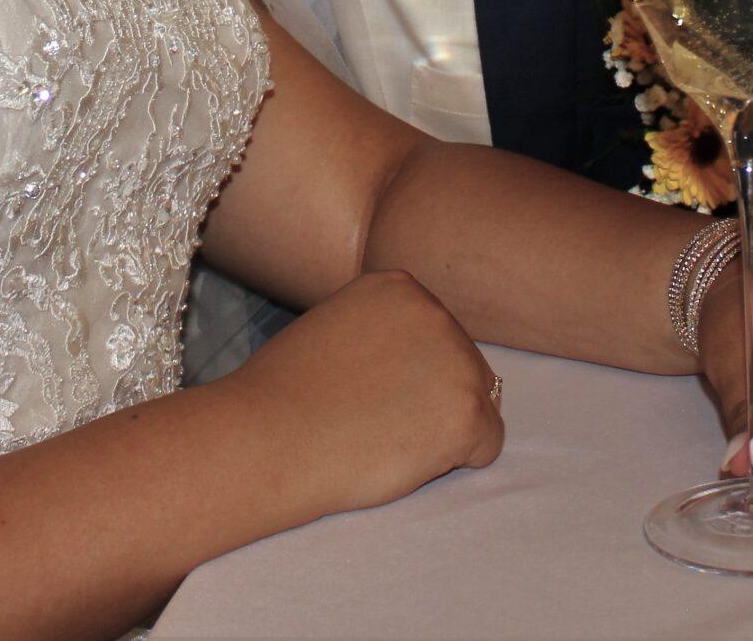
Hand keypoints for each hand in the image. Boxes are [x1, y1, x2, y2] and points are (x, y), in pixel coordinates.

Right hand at [228, 268, 502, 519]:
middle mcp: (435, 311)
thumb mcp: (335, 330)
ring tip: (381, 436)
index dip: (403, 379)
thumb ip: (383, 334)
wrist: (265, 440)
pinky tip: (402, 456)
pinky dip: (453, 463)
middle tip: (369, 421)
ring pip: (477, 407)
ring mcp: (457, 360)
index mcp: (399, 287)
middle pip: (463, 370)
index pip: (434, 340)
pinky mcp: (468, 412)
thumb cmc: (284, 398)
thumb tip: (417, 362)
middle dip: (427, 403)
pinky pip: (487, 447)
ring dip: (439, 431)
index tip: (359, 393)